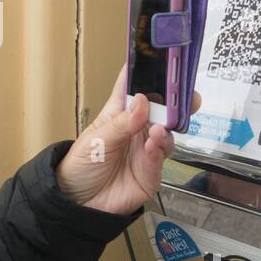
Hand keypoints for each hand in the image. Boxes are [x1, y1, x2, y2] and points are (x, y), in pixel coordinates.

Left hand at [55, 65, 198, 215]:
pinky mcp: (151, 172)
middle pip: (160, 109)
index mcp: (119, 113)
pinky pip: (161, 157)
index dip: (145, 71)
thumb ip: (121, 124)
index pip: (133, 87)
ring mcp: (146, 150)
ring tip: (159, 128)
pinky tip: (154, 145)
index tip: (159, 57)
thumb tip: (144, 102)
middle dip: (174, 100)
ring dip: (166, 127)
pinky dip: (160, 149)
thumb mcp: (96, 141)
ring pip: (166, 132)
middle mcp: (136, 129)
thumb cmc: (81, 166)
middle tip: (182, 93)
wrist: (78, 204)